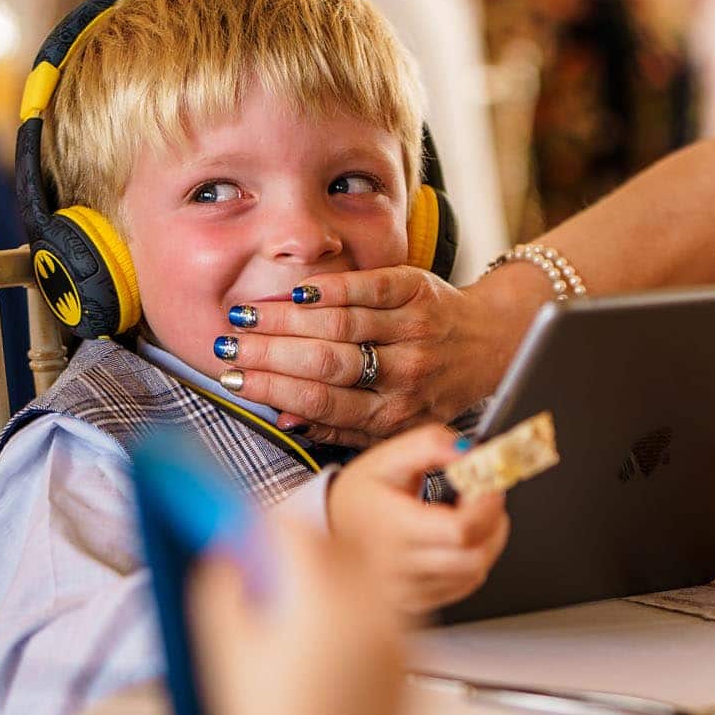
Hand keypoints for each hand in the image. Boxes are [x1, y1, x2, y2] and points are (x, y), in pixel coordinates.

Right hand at [189, 513, 403, 714]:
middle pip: (345, 546)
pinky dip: (366, 621)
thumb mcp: (226, 647)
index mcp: (321, 601)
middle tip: (276, 564)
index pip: (299, 530)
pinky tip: (333, 652)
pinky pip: (393, 621)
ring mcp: (400, 639)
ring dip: (343, 581)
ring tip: (305, 616)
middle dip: (309, 547)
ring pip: (375, 580)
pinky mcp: (414, 666)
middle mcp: (371, 612)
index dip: (268, 523)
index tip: (251, 527)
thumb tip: (229, 552)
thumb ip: (223, 585)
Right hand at [214, 268, 517, 447]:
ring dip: (287, 318)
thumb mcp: (392, 422)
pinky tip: (296, 292)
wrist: (486, 344)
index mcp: (393, 414)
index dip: (273, 391)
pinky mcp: (419, 291)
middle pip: (327, 363)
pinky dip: (331, 289)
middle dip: (269, 354)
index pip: (322, 403)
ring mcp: (414, 331)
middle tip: (229, 345)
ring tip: (247, 315)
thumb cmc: (428, 386)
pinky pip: (369, 287)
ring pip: (342, 324)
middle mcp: (406, 375)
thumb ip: (340, 427)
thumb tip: (285, 420)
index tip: (232, 380)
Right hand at [326, 425, 510, 613]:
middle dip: (493, 521)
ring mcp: (409, 589)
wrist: (331, 529)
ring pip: (475, 572)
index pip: (459, 530)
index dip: (486, 505)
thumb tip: (467, 450)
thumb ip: (429, 444)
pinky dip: (474, 559)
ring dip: (488, 539)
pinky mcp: (418, 600)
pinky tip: (462, 538)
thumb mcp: (386, 458)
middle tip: (486, 497)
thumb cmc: (359, 496)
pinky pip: (465, 585)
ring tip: (474, 514)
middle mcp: (400, 566)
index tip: (488, 484)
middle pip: (474, 556)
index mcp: (393, 528)